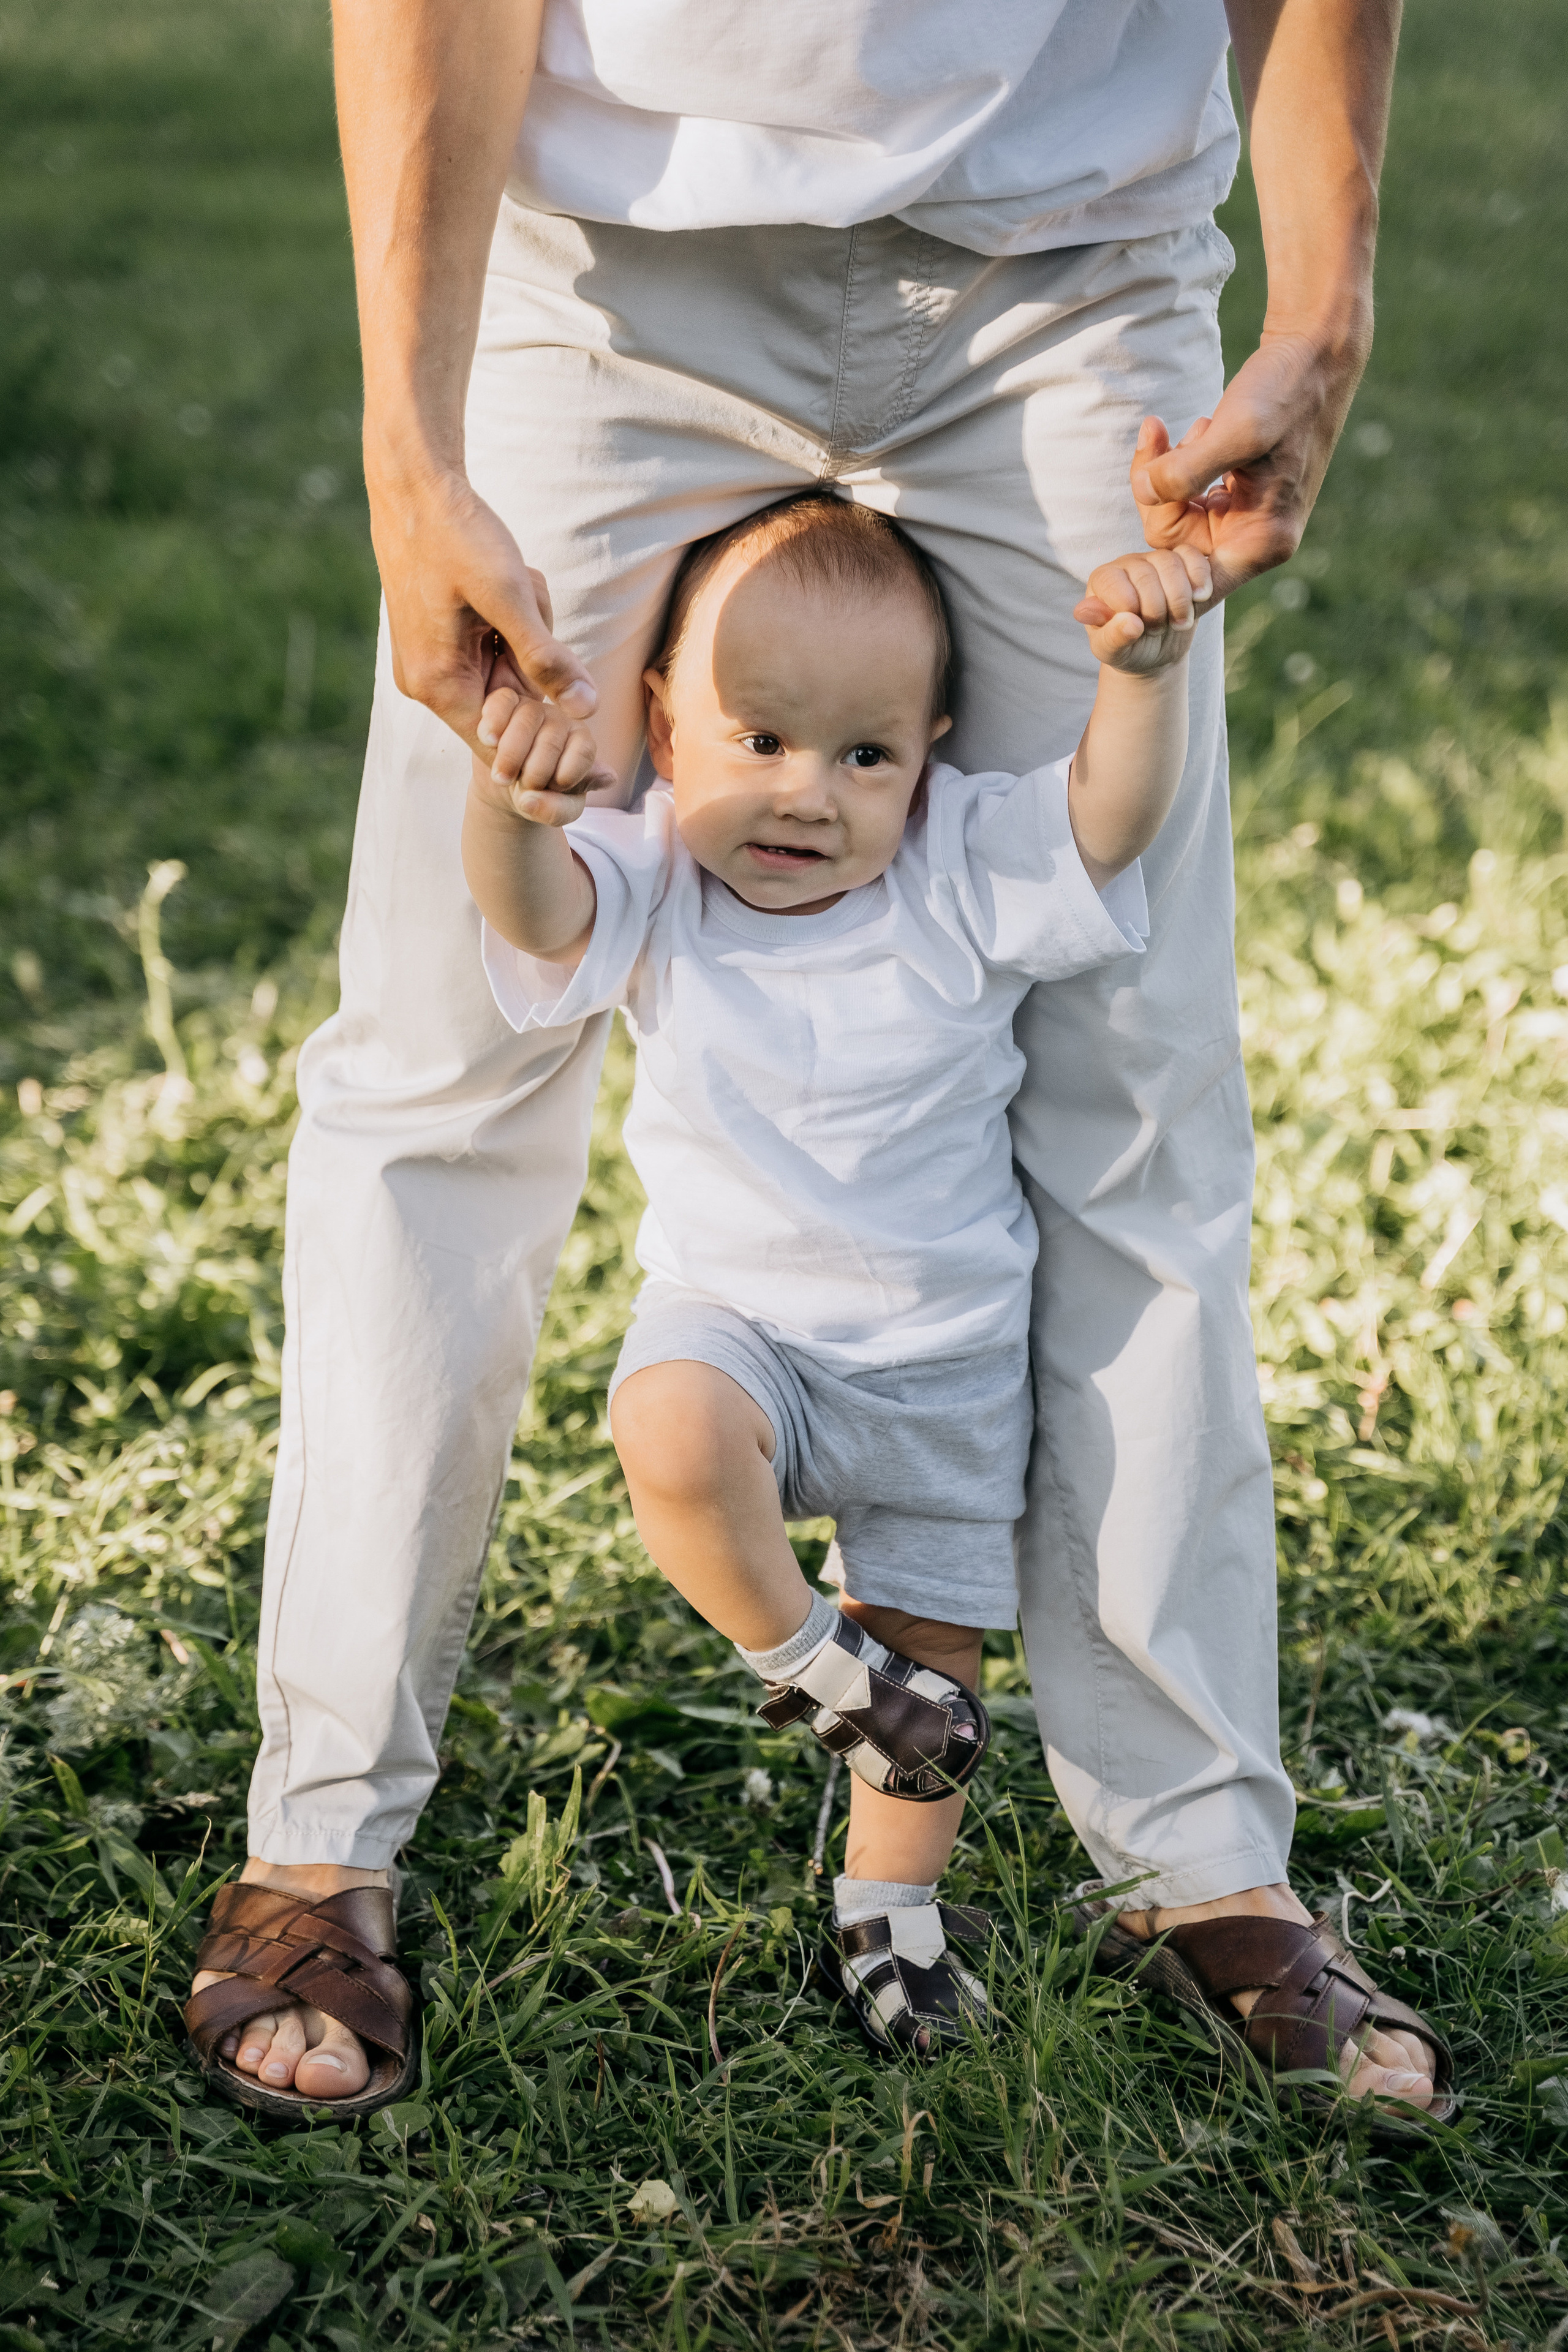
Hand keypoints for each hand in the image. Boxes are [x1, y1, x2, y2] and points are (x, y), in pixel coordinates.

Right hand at [369, 462, 601, 757]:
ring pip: (508, 668)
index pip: (503, 741)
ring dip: (524, 627)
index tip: (565, 678)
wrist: (414, 486)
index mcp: (438, 685)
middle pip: (511, 700)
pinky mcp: (440, 640)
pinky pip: (495, 645)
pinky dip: (510, 615)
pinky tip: (502, 578)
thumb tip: (587, 711)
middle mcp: (428, 683)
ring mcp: (431, 661)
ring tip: (512, 580)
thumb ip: (547, 658)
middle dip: (532, 652)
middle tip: (525, 595)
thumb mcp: (510, 596)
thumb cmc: (457, 535)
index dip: (544, 725)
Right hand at [469, 679, 616, 826]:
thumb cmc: (539, 796)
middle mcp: (561, 721)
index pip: (583, 752)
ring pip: (527, 719)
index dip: (565, 777)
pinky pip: (502, 701)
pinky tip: (489, 742)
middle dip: (534, 773)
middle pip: (552, 740)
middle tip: (523, 787)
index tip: (551, 790)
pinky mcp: (505, 702)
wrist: (507, 786)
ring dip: (510, 754)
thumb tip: (531, 801)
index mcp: (582, 743)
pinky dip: (494, 722)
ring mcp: (533, 708)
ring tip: (501, 778)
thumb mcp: (554, 811)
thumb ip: (554, 810)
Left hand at [1074, 546, 1213, 675]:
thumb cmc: (1127, 648)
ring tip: (1180, 623)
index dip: (1131, 609)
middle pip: (1147, 574)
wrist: (1155, 652)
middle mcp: (1128, 565)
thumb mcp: (1112, 651)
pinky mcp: (1182, 563)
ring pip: (1171, 563)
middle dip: (1157, 610)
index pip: (1115, 582)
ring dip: (1181, 600)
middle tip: (1158, 630)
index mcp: (1103, 580)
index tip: (1137, 629)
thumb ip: (1113, 638)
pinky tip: (1200, 599)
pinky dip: (1201, 578)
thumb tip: (1130, 623)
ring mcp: (1156, 560)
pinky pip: (1193, 556)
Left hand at [1129, 325, 1367, 598]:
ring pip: (1176, 516)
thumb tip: (1143, 495)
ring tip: (1201, 426)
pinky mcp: (1233, 493)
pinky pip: (1185, 495)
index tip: (1140, 518)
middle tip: (1160, 439)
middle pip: (1175, 544)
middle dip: (1159, 491)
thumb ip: (1186, 471)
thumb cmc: (1284, 391)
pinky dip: (1179, 461)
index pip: (1194, 584)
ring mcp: (1244, 516)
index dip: (1159, 569)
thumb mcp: (1237, 430)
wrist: (1314, 352)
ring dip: (1170, 470)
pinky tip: (1201, 427)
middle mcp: (1254, 539)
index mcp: (1263, 542)